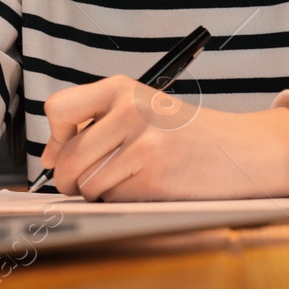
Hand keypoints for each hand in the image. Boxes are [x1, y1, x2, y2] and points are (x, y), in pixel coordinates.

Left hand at [39, 75, 288, 200]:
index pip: (58, 109)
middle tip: (88, 177)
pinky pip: (112, 199)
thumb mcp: (139, 109)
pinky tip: (145, 186)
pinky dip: (121, 200)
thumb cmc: (183, 133)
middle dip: (69, 178)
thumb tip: (48, 157)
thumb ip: (93, 124)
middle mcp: (129, 112)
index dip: (55, 135)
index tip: (68, 144)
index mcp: (121, 88)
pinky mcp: (153, 180)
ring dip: (98, 191)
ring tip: (127, 177)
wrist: (240, 151)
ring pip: (86, 184)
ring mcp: (142, 147)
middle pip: (66, 159)